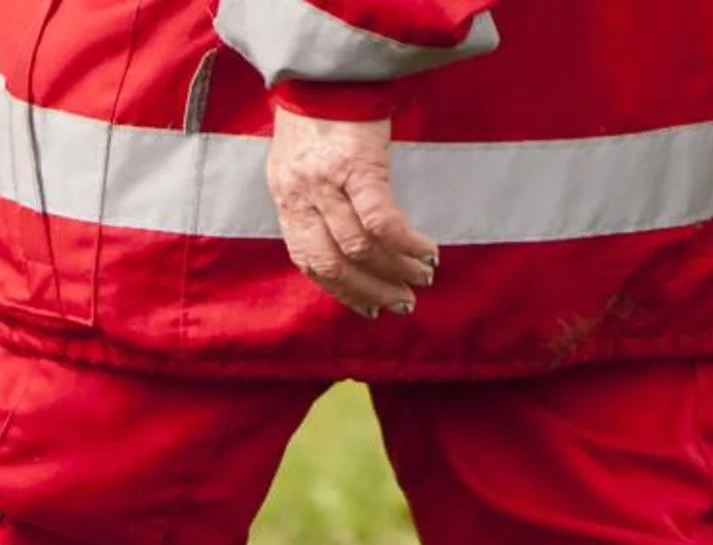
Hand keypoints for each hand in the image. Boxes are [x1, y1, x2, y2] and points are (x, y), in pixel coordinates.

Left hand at [267, 108, 438, 317]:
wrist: (327, 68)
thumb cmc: (316, 117)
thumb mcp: (298, 166)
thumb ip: (311, 206)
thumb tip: (340, 248)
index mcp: (286, 200)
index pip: (309, 261)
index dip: (341, 290)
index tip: (368, 308)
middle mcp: (301, 197)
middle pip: (334, 262)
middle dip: (371, 290)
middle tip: (402, 302)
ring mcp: (327, 183)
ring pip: (359, 246)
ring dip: (395, 269)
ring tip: (421, 278)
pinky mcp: (357, 166)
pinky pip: (381, 220)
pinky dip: (405, 242)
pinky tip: (426, 251)